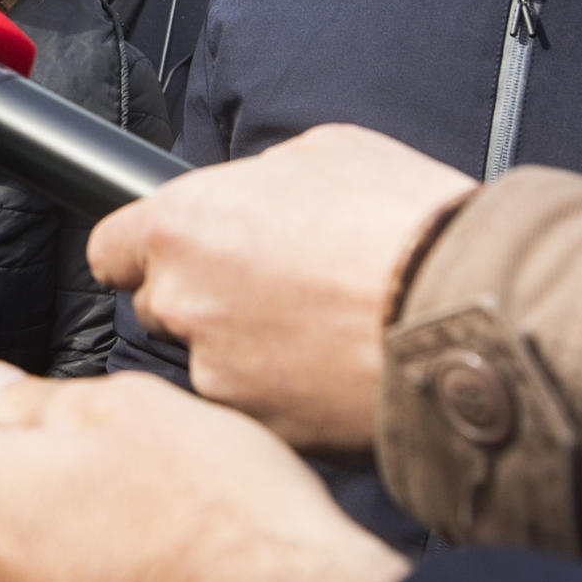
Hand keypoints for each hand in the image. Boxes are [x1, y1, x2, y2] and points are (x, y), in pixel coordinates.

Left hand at [88, 126, 477, 452]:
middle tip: (276, 290)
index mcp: (183, 224)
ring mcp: (219, 375)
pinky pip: (258, 409)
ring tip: (322, 331)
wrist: (471, 312)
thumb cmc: (405, 221)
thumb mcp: (325, 153)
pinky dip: (287, 397)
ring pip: (212, 364)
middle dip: (204, 301)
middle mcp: (184, 303)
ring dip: (249, 353)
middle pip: (162, 307)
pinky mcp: (263, 428)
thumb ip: (260, 180)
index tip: (177, 255)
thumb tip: (253, 194)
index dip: (147, 251)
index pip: (111, 250)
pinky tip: (337, 370)